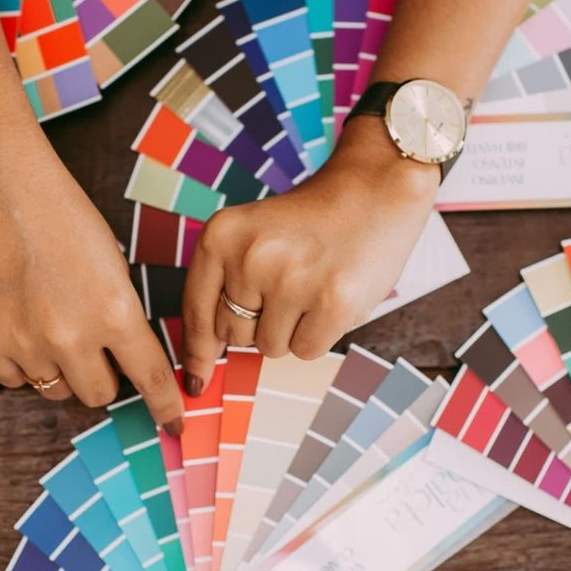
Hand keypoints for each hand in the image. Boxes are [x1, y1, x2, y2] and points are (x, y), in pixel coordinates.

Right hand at [0, 117, 183, 432]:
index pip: (151, 378)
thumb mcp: (110, 260)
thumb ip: (119, 313)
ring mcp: (23, 344)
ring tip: (48, 322)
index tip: (174, 422)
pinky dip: (22, 362)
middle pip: (100, 393)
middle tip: (92, 346)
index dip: (166, 405)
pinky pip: (14, 379)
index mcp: (114, 311)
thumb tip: (126, 355)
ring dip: (61, 369)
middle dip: (103, 376)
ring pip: (55, 389)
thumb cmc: (56, 210)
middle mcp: (71, 337)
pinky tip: (18, 322)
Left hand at [181, 119, 441, 395]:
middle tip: (287, 288)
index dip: (196, 353)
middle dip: (257, 324)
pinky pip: (306, 351)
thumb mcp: (250, 237)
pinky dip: (318, 335)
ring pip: (270, 347)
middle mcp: (250, 257)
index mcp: (220, 236)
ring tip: (311, 286)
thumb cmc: (310, 221)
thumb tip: (202, 364)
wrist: (374, 189)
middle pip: (234, 335)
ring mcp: (292, 281)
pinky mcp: (333, 302)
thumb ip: (223, 289)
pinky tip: (330, 297)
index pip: (197, 313)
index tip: (196, 381)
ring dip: (290, 329)